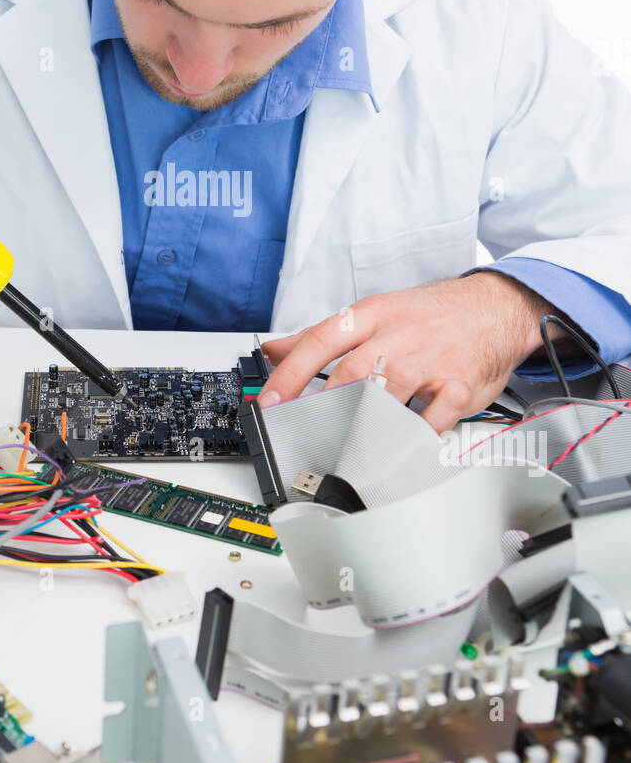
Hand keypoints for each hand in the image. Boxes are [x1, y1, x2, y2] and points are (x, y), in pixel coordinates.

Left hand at [258, 271, 558, 434]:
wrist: (494, 307)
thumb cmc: (428, 315)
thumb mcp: (373, 313)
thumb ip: (321, 335)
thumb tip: (273, 349)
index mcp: (370, 317)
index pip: (320, 342)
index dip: (289, 375)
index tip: (268, 405)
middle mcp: (396, 336)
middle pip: (349, 375)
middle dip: (320, 411)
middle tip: (300, 440)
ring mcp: (429, 360)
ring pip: (387, 397)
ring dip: (361, 430)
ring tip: (341, 455)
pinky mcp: (458, 384)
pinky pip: (433, 418)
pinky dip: (414, 437)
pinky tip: (399, 450)